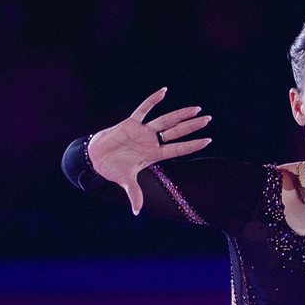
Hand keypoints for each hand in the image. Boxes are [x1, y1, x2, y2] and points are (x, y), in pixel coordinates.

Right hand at [87, 87, 213, 213]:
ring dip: (180, 114)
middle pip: (176, 132)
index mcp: (153, 155)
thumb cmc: (112, 169)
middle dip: (192, 126)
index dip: (193, 144)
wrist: (96, 158)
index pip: (178, 149)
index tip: (208, 140)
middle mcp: (151, 141)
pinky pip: (144, 109)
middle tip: (209, 119)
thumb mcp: (125, 181)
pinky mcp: (130, 123)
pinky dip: (153, 100)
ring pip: (165, 120)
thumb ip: (134, 194)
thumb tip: (136, 212)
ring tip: (196, 108)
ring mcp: (142, 131)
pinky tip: (164, 91)